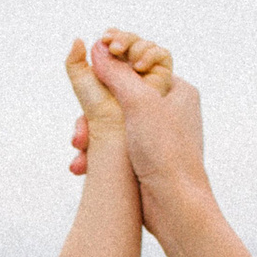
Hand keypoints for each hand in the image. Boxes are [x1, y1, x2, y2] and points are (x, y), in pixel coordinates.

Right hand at [66, 30, 171, 173]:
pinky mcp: (142, 157)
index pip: (139, 61)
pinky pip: (112, 144)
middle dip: (94, 108)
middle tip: (81, 123)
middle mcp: (167, 109)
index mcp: (176, 89)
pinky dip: (95, 151)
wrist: (175, 206)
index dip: (114, 59)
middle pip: (119, 92)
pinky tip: (83, 164)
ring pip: (112, 120)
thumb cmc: (166, 152)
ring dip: (91, 134)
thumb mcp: (139, 103)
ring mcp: (155, 134)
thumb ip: (116, 74)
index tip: (93, 61)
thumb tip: (97, 49)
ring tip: (80, 147)